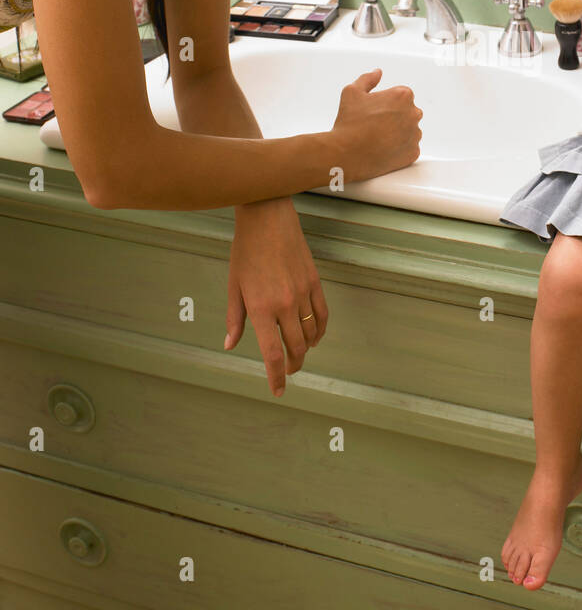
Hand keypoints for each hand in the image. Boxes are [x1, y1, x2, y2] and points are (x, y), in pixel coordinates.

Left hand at [225, 197, 328, 396]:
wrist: (267, 219)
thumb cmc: (246, 251)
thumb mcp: (234, 286)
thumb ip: (235, 319)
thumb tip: (230, 344)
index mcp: (261, 308)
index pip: (272, 354)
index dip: (276, 376)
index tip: (278, 390)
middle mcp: (285, 305)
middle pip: (296, 347)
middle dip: (293, 365)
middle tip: (288, 371)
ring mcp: (303, 293)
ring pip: (311, 333)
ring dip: (306, 349)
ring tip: (299, 354)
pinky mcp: (315, 282)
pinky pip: (323, 314)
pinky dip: (320, 330)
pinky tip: (314, 336)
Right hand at [330, 69, 422, 182]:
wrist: (348, 155)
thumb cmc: (349, 122)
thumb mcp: (352, 92)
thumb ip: (367, 79)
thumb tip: (378, 72)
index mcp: (403, 95)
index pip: (401, 96)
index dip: (386, 104)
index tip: (374, 112)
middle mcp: (414, 113)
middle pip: (407, 113)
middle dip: (395, 117)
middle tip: (375, 126)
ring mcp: (415, 134)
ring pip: (410, 131)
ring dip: (398, 133)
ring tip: (378, 139)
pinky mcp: (414, 153)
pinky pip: (409, 148)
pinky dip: (399, 149)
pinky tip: (383, 150)